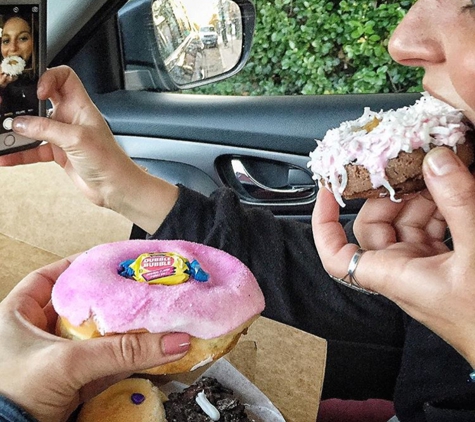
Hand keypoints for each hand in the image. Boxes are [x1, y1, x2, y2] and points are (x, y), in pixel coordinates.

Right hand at [0, 65, 178, 233]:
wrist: (115, 188)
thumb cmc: (109, 160)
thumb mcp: (76, 139)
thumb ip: (46, 128)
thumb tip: (20, 123)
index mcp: (80, 106)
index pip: (64, 77)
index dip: (48, 78)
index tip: (36, 91)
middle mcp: (71, 118)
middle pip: (42, 100)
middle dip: (23, 103)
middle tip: (7, 109)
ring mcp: (64, 136)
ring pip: (34, 127)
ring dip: (17, 132)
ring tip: (3, 136)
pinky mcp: (59, 154)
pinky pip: (34, 150)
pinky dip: (20, 153)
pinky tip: (7, 157)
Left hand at [0, 258, 189, 421]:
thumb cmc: (17, 394)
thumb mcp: (69, 362)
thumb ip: (121, 350)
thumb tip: (173, 341)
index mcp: (17, 315)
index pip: (50, 278)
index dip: (78, 266)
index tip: (108, 261)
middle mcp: (36, 334)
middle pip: (80, 306)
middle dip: (110, 298)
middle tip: (137, 285)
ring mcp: (55, 358)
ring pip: (95, 335)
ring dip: (121, 329)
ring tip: (149, 312)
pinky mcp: (71, 382)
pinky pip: (104, 362)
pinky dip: (125, 357)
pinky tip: (147, 348)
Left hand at [312, 147, 474, 367]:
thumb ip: (457, 204)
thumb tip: (436, 162)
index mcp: (393, 276)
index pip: (336, 254)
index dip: (324, 223)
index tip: (327, 191)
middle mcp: (401, 272)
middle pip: (375, 226)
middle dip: (389, 195)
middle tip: (408, 165)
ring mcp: (422, 268)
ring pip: (405, 224)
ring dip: (419, 197)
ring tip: (439, 171)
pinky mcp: (444, 265)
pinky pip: (430, 230)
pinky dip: (440, 209)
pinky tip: (456, 192)